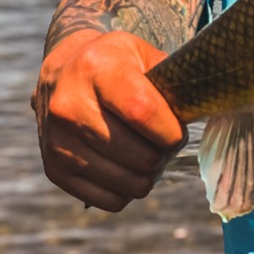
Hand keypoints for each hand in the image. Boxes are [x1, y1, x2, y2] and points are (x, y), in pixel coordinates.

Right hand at [31, 30, 186, 211]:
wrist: (60, 72)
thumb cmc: (112, 62)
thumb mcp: (141, 53)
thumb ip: (170, 79)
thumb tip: (200, 110)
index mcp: (96, 69)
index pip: (143, 113)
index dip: (171, 131)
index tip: (178, 131)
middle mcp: (69, 106)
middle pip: (139, 155)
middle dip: (164, 153)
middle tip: (165, 141)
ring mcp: (57, 141)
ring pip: (128, 182)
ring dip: (149, 174)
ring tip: (149, 153)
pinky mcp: (54, 169)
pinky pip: (110, 200)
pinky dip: (128, 189)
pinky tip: (129, 166)